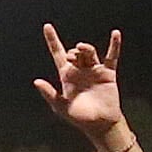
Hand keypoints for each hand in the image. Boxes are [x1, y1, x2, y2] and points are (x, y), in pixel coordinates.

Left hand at [34, 24, 126, 144]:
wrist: (99, 125)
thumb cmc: (79, 117)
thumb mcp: (60, 106)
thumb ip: (49, 93)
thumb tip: (36, 81)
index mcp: (66, 75)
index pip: (58, 53)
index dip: (52, 40)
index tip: (47, 26)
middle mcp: (80, 70)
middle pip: (74, 53)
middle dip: (73, 52)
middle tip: (72, 58)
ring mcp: (94, 71)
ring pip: (89, 53)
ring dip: (85, 49)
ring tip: (82, 49)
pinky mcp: (108, 73)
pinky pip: (111, 57)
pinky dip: (114, 45)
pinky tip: (115, 34)